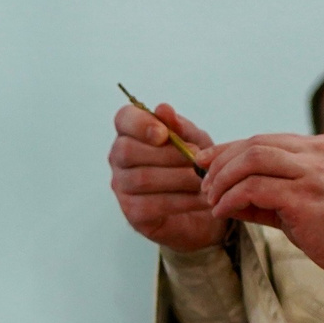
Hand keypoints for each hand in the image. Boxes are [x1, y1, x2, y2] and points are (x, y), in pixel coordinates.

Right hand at [110, 102, 226, 253]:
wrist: (204, 205)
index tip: (164, 134)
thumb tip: (163, 109)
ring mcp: (122, 187)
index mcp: (132, 133)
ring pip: (143, 178)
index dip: (140, 124)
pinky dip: (183, 201)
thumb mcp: (195, 141)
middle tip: (197, 158)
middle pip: (128, 150)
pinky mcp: (133, 213)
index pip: (124, 119)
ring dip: (179, 178)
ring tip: (204, 179)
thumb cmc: (192, 167)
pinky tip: (203, 199)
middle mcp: (119, 159)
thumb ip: (180, 127)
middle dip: (167, 154)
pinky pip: (153, 204)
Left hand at [200, 133, 323, 282]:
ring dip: (223, 180)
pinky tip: (222, 211)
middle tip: (203, 184)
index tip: (206, 163)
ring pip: (252, 160)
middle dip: (221, 162)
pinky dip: (231, 198)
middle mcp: (317, 153)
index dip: (229, 149)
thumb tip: (227, 196)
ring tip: (210, 199)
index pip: (264, 140)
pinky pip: (254, 188)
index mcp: (320, 148)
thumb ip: (269, 195)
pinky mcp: (304, 198)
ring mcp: (312, 173)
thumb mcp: (305, 203)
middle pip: (254, 145)